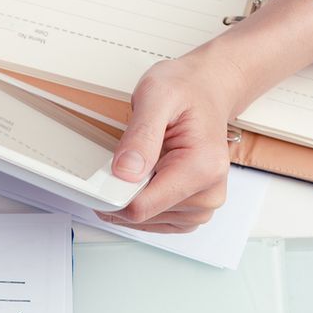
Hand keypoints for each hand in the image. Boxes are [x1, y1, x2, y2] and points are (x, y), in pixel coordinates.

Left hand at [97, 48, 239, 232]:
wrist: (206, 90)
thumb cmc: (187, 90)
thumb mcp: (156, 95)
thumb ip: (141, 135)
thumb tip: (125, 172)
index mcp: (202, 168)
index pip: (142, 207)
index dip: (114, 193)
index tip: (105, 174)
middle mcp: (208, 193)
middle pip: (141, 216)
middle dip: (124, 191)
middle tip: (130, 157)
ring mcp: (201, 207)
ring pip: (144, 222)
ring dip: (133, 196)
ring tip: (146, 162)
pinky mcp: (191, 212)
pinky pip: (153, 221)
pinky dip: (141, 202)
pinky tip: (147, 177)